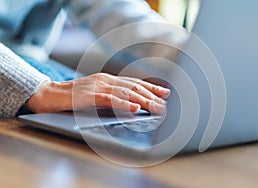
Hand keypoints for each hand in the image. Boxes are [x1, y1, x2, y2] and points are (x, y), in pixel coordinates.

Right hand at [25, 73, 169, 113]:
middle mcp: (106, 80)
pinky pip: (109, 99)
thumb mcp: (97, 94)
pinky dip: (124, 104)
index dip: (151, 88)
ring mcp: (97, 86)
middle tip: (166, 104)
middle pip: (134, 87)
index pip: (134, 83)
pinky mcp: (88, 96)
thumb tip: (132, 105)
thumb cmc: (73, 98)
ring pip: (125, 92)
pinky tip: (135, 108)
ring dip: (143, 100)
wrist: (49, 95)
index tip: (165, 93)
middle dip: (152, 96)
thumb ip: (112, 96)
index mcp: (108, 80)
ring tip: (157, 107)